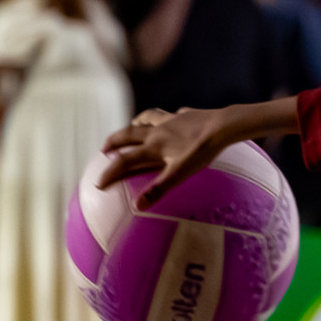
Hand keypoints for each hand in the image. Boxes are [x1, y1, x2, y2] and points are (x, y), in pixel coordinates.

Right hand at [97, 107, 225, 210]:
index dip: (109, 173)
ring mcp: (171, 120)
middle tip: (104, 149)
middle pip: (128, 134)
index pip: (124, 161)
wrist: (223, 125)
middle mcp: (157, 130)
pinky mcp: (185, 114)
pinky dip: (164, 117)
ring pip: (146, 118)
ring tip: (132, 126)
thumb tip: (138, 206)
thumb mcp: (180, 173)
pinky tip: (171, 118)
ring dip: (136, 123)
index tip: (98, 184)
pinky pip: (170, 114)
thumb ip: (159, 189)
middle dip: (113, 142)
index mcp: (153, 146)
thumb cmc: (202, 150)